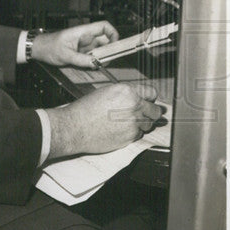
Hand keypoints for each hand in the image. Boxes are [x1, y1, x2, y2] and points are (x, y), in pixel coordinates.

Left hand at [30, 21, 118, 67]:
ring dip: (100, 59)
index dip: (113, 33)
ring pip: (99, 50)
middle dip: (108, 51)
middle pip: (105, 40)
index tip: (115, 45)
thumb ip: (81, 60)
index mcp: (83, 31)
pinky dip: (93, 62)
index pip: (104, 26)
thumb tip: (96, 63)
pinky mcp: (81, 52)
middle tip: (106, 62)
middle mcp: (86, 37)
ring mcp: (84, 45)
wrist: (38, 49)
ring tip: (95, 66)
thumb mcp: (65, 55)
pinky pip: (92, 56)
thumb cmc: (49, 47)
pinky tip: (88, 67)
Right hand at [44, 82, 163, 158]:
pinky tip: (119, 130)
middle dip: (151, 113)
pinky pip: (138, 135)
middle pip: (155, 111)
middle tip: (144, 114)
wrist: (74, 127)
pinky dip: (132, 133)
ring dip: (142, 124)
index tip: (149, 101)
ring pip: (148, 125)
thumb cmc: (86, 109)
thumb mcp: (107, 92)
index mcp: (128, 91)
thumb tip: (139, 97)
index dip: (150, 98)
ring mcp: (133, 123)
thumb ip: (126, 94)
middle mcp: (134, 106)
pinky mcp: (129, 137)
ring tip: (126, 122)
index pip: (152, 93)